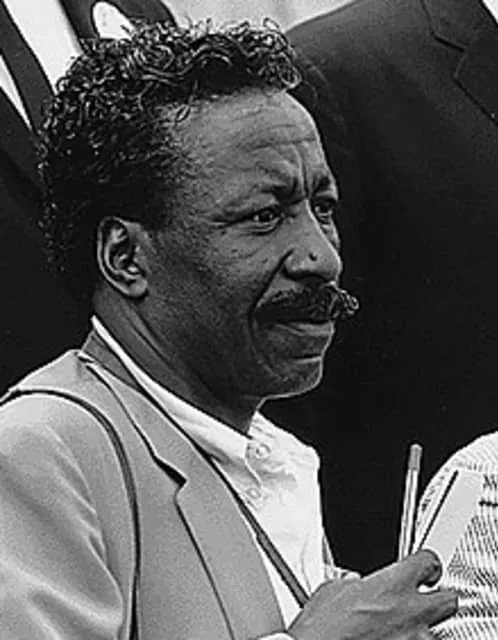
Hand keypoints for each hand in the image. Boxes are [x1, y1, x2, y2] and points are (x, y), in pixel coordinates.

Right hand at [288, 550, 456, 639]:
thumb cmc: (323, 629)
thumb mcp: (332, 591)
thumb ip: (351, 583)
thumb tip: (353, 583)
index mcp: (393, 584)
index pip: (427, 561)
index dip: (426, 564)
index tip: (423, 568)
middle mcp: (412, 612)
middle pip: (449, 600)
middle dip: (438, 600)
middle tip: (423, 602)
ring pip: (434, 634)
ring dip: (419, 633)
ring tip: (398, 633)